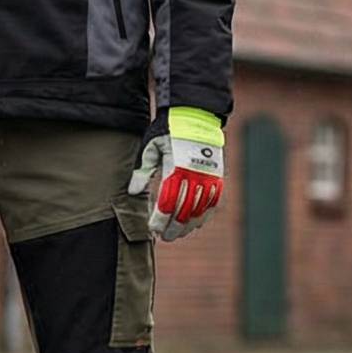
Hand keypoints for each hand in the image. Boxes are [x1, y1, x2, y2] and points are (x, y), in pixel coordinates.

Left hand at [127, 107, 225, 241]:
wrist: (196, 115)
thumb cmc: (168, 131)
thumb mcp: (151, 147)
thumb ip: (143, 171)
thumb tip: (133, 193)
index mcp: (176, 168)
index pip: (168, 202)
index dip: (160, 219)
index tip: (153, 229)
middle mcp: (194, 175)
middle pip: (183, 211)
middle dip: (173, 227)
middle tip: (164, 237)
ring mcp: (209, 177)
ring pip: (199, 209)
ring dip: (188, 225)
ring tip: (178, 234)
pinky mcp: (217, 176)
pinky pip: (212, 202)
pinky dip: (204, 215)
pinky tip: (195, 224)